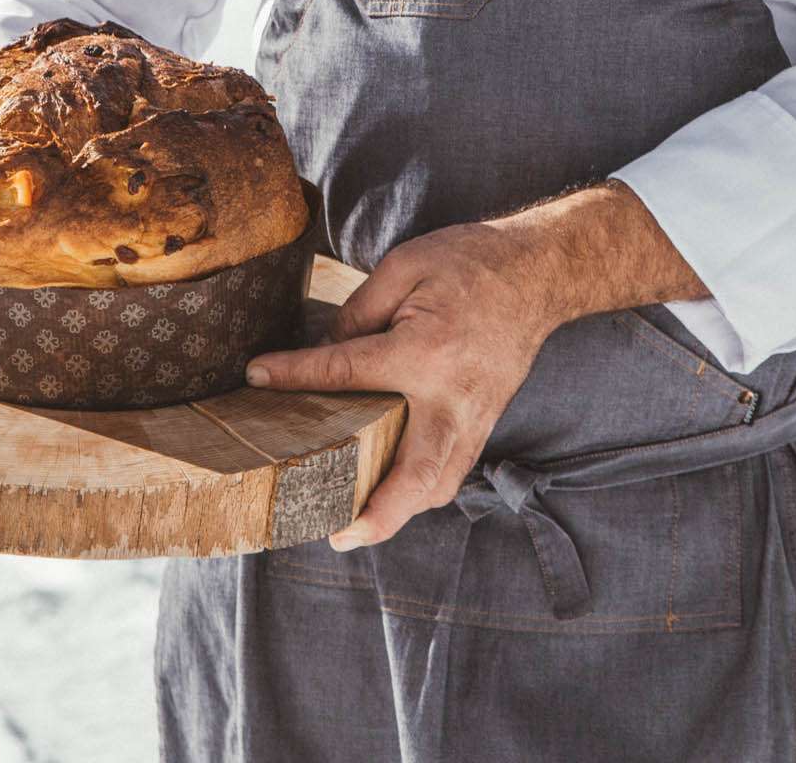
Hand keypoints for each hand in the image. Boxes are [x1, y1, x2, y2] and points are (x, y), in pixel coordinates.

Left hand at [243, 219, 561, 549]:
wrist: (539, 273)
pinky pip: (451, 474)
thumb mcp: (406, 265)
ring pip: (436, 487)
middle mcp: (450, 399)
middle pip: (412, 476)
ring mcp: (473, 420)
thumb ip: (361, 311)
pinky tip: (391, 489)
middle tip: (333, 533)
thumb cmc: (470, 262)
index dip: (295, 374)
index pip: (346, 371)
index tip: (257, 377)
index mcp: (425, 352)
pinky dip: (420, 491)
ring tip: (352, 521)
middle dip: (374, 514)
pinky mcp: (485, 425)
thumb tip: (326, 350)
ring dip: (397, 512)